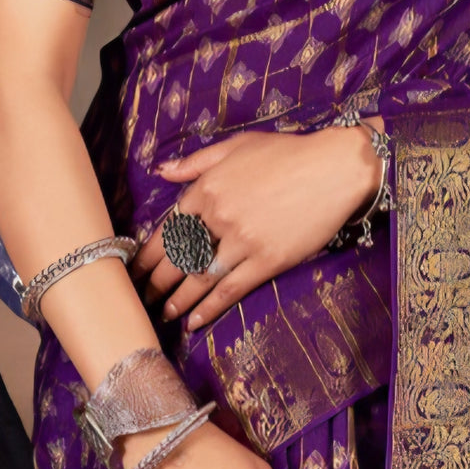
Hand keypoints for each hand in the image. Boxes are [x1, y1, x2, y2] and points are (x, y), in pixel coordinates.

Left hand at [130, 123, 383, 331]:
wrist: (334, 167)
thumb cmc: (287, 153)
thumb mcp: (237, 146)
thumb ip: (196, 162)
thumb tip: (162, 171)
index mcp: (207, 188)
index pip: (167, 228)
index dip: (148, 254)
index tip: (135, 271)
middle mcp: (219, 215)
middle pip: (177, 257)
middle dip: (157, 283)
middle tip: (142, 300)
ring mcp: (243, 240)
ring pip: (200, 278)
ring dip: (178, 300)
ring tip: (164, 314)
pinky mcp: (268, 260)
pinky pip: (231, 289)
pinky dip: (210, 308)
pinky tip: (195, 322)